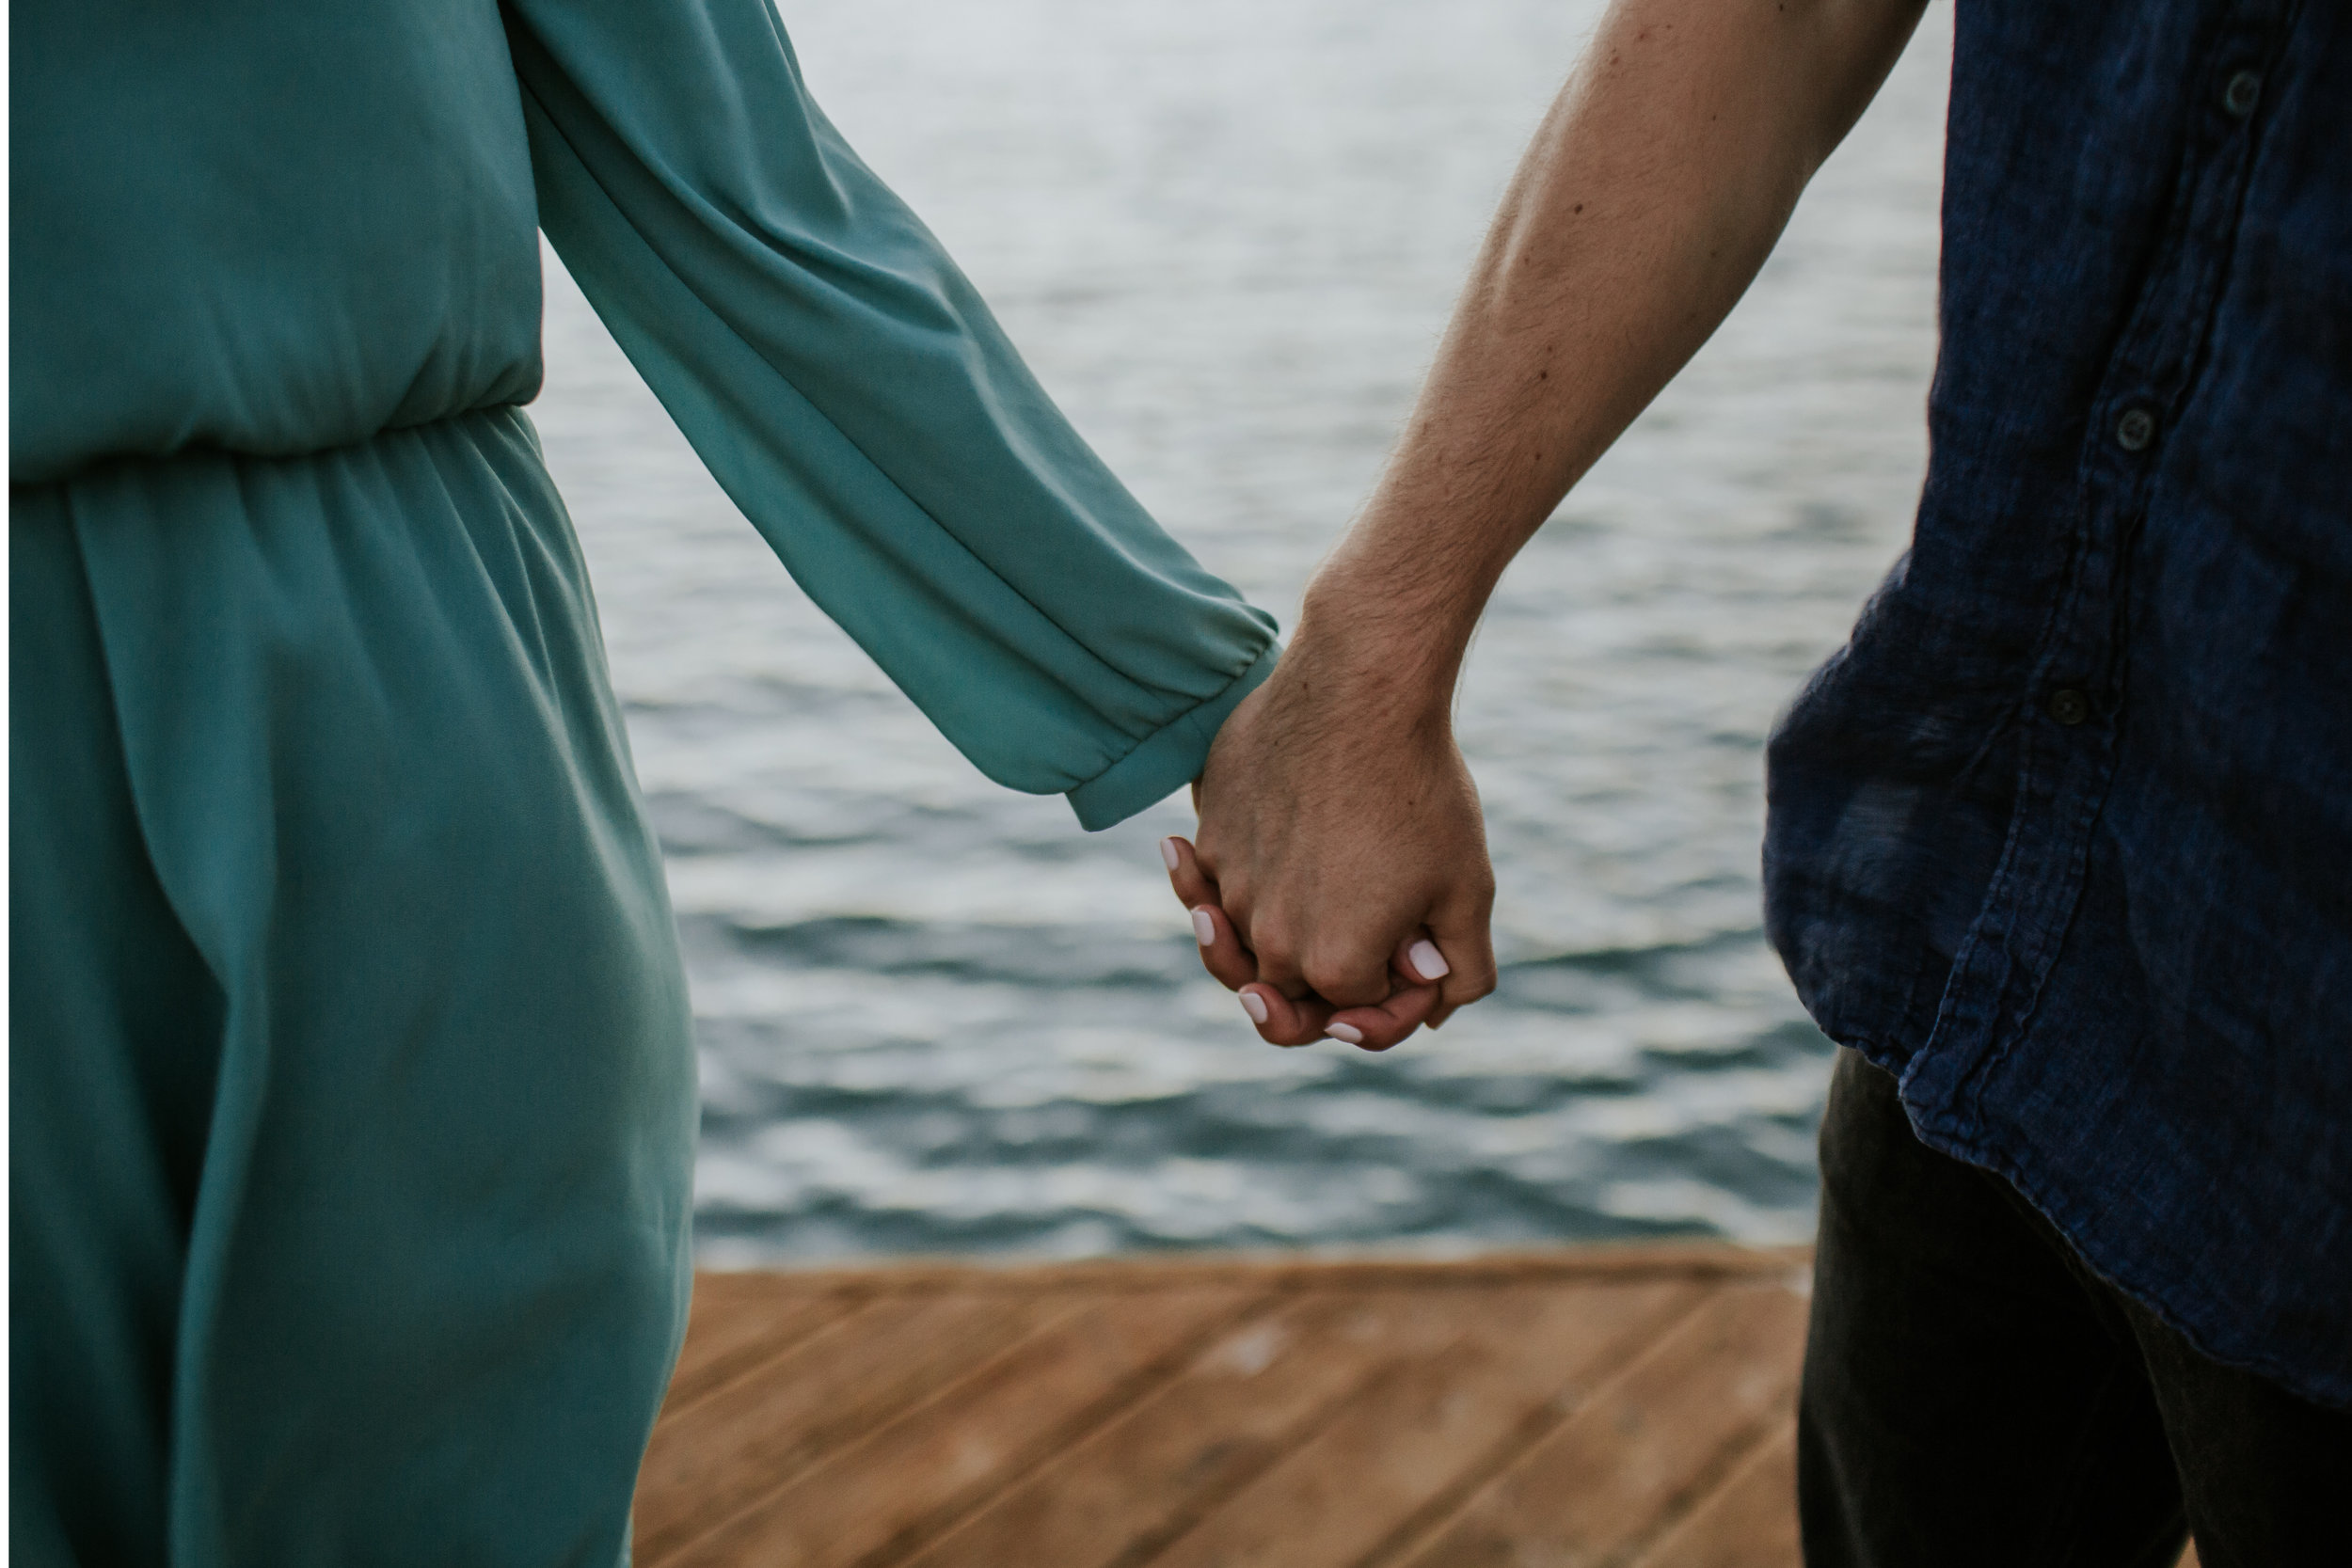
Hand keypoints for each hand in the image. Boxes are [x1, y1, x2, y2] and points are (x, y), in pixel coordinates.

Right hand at [1163, 624, 1497, 1049]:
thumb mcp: (1468, 889)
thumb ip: (1462, 969)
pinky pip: (1212, 875)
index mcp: (1334, 967)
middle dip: (1316, 993)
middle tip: (1331, 979)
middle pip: (1285, 990)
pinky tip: (1207, 863)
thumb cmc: (1421, 790)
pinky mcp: (1210, 833)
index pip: (1356, 1011)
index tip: (1416, 955)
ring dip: (1259, 940)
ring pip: (1241, 934)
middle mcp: (1270, 938)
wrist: (1360, 691)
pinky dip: (1217, 879)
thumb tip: (1434, 1001)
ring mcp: (1231, 886)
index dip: (1394, 994)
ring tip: (1263, 930)